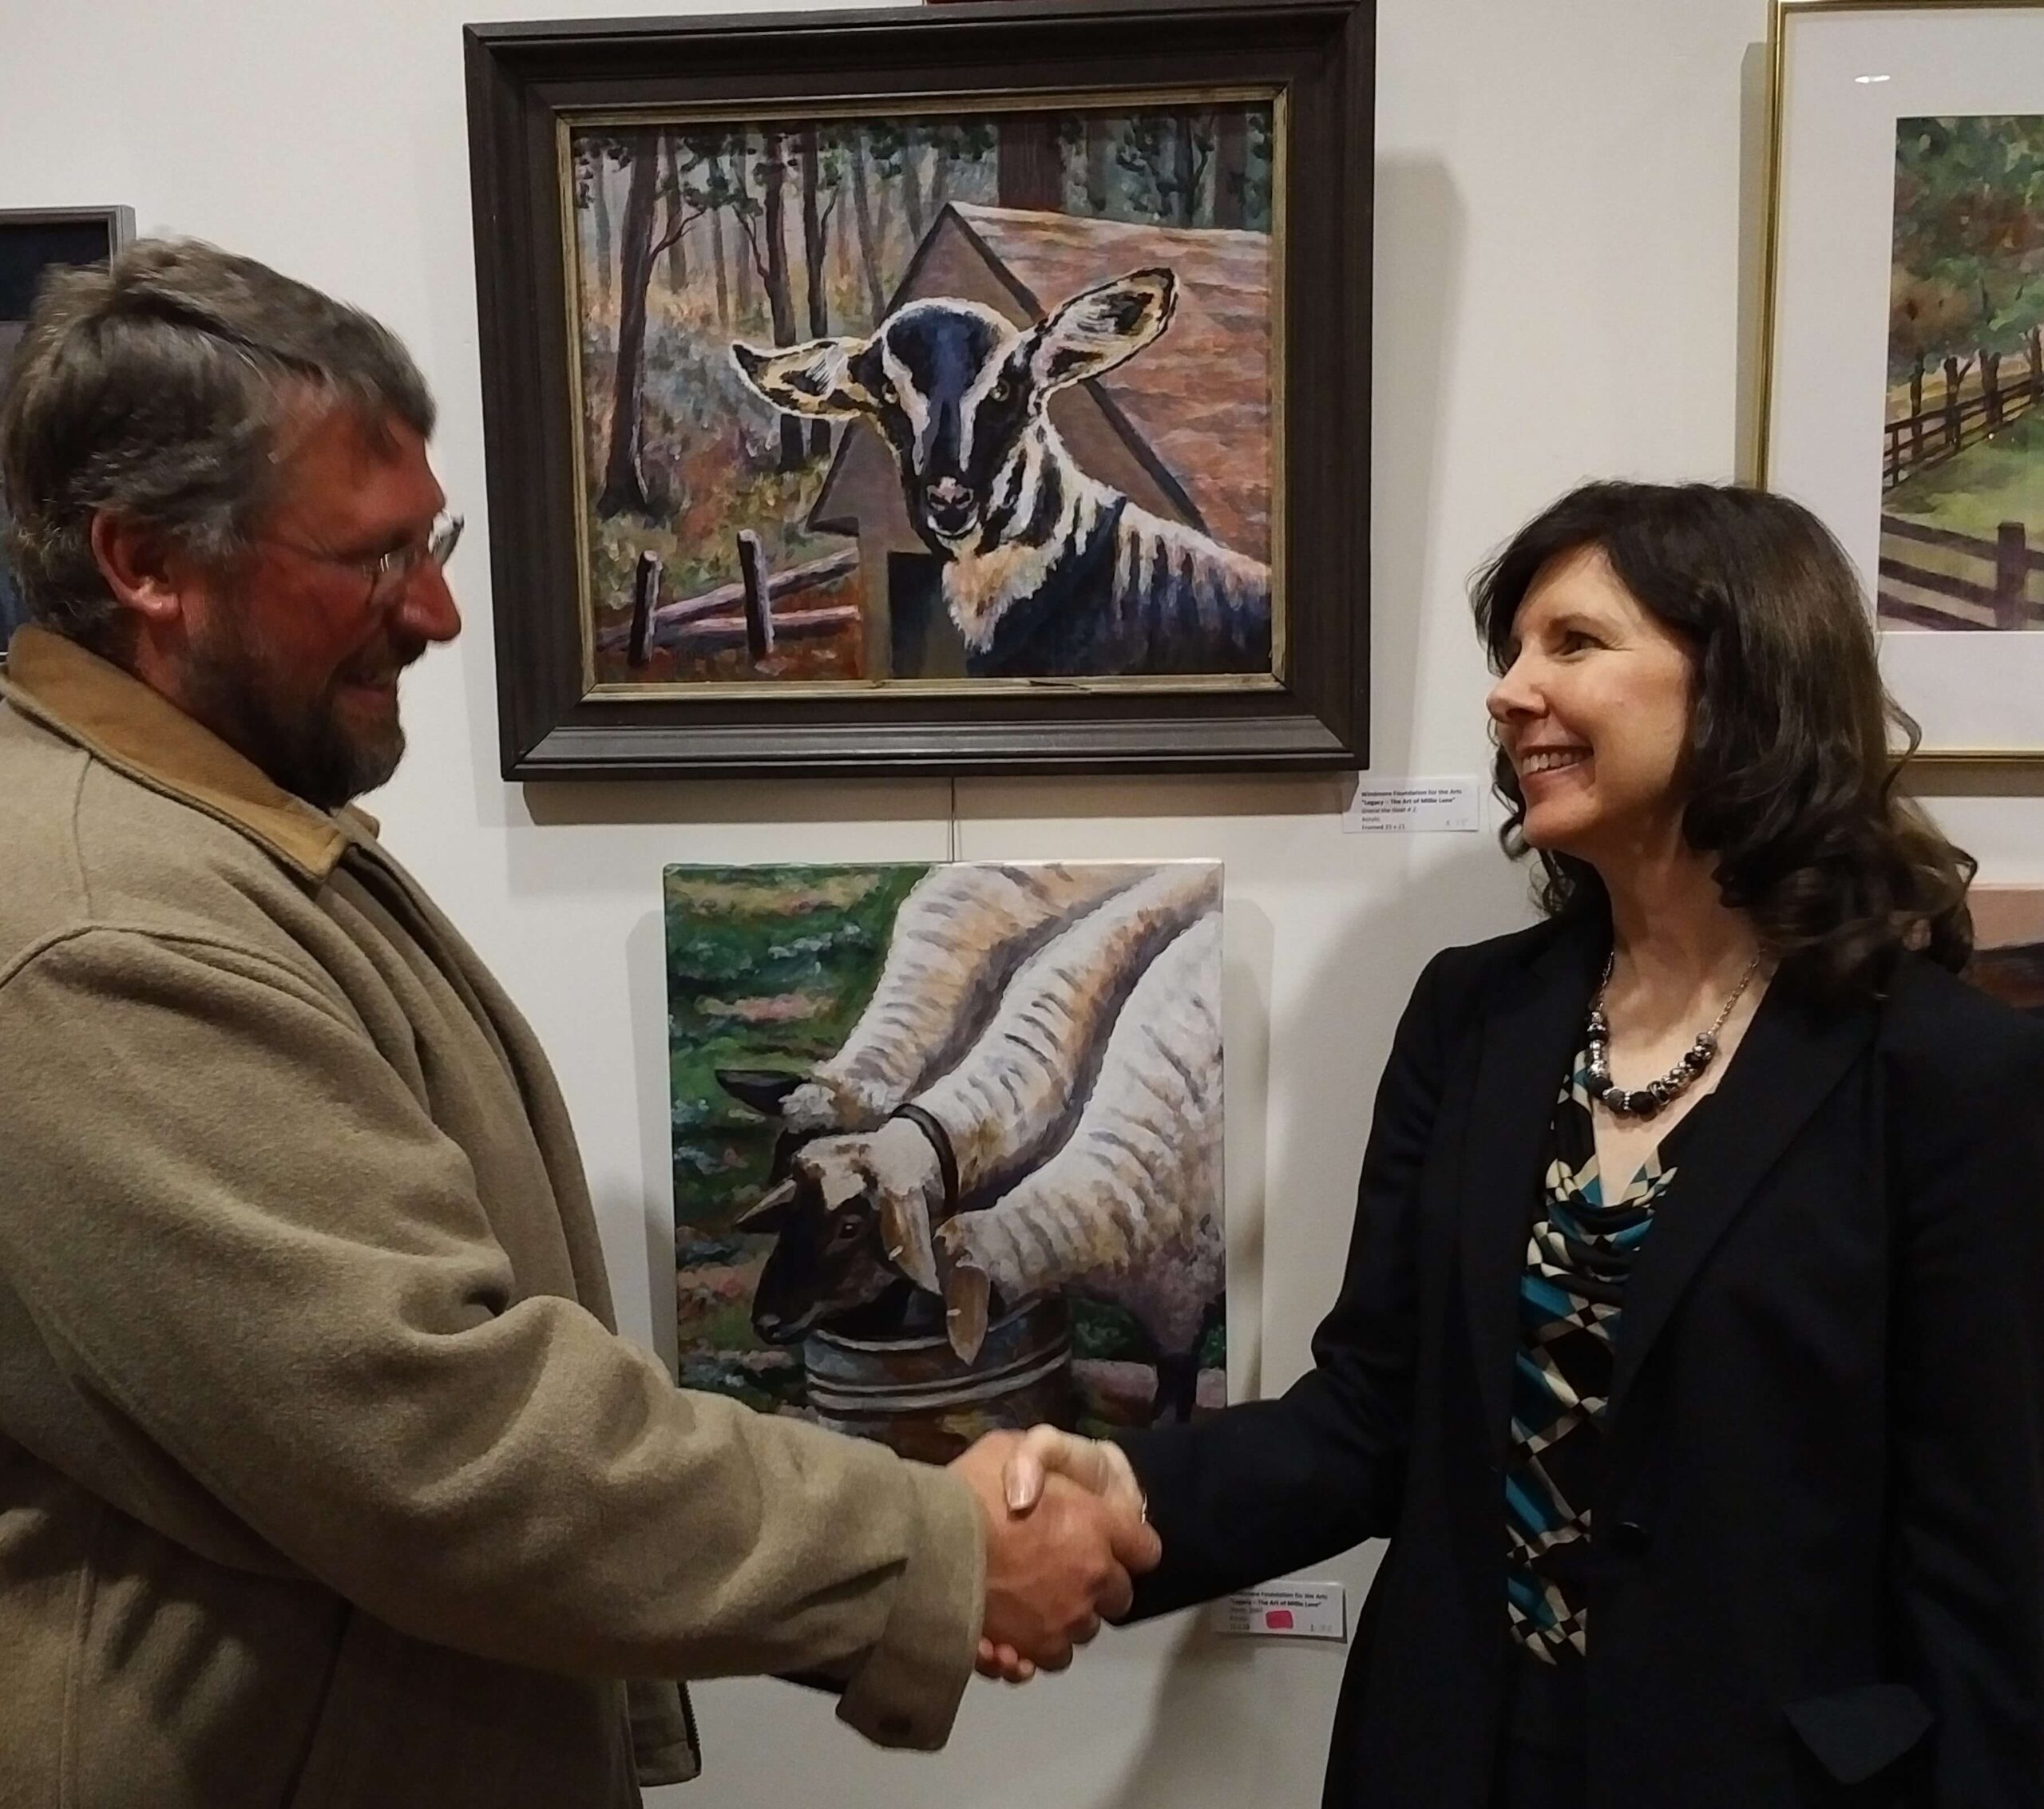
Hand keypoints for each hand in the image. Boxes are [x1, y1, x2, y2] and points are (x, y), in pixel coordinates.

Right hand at [949, 1431, 1159, 1684]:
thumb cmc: (971, 1490)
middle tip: (1061, 1571)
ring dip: (1065, 1618)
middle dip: (1097, 1586)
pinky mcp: (1035, 1651)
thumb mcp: (1009, 1447)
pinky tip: (1011, 1634)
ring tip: (1031, 1604)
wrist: (929, 1546)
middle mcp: (1092, 1578)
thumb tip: (1041, 1488)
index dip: (1127, 1545)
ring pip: (1083, 1631)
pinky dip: (1034, 1649)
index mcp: (1098, 1526)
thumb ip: (1039, 1464)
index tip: (1105, 1541)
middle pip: (1118, 1596)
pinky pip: (1049, 1658)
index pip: (1146, 1548)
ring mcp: (1065, 1620)